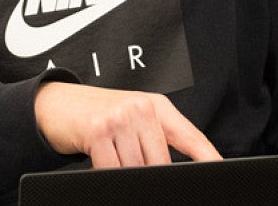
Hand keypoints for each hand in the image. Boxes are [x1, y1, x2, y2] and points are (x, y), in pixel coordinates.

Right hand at [34, 81, 221, 167]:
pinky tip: (101, 161)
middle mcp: (142, 108)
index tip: (220, 171)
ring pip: (136, 168)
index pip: (191, 136)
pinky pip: (112, 169)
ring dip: (126, 173)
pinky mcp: (98, 130)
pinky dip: (108, 173)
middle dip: (151, 174)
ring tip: (113, 158)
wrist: (57, 103)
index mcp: (158, 106)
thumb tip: (173, 170)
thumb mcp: (133, 118)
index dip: (208, 156)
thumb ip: (155, 139)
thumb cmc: (98, 113)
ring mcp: (120, 117)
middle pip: (161, 162)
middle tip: (134, 168)